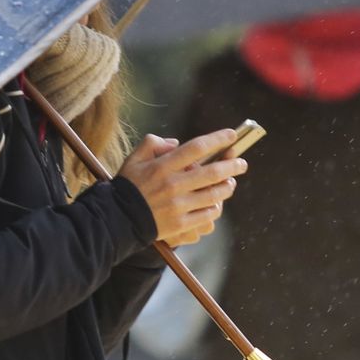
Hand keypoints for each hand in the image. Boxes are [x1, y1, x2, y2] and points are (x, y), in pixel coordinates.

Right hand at [117, 130, 245, 246]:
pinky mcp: (180, 224)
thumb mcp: (135, 158)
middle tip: (242, 163)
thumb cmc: (128, 186)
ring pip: (214, 194)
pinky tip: (217, 202)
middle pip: (212, 172)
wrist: (117, 219)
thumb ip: (154, 143)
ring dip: (227, 187)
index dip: (218, 139)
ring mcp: (178, 206)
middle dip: (232, 166)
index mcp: (163, 166)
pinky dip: (215, 207)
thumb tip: (177, 143)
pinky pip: (207, 214)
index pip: (197, 148)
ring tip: (231, 182)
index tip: (231, 135)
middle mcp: (173, 185)